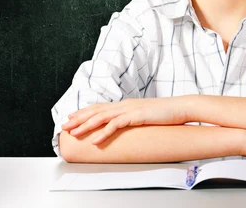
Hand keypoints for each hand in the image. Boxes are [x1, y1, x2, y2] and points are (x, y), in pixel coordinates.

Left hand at [61, 97, 188, 144]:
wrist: (181, 107)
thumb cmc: (166, 114)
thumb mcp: (146, 116)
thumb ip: (134, 119)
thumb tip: (125, 127)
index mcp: (127, 104)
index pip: (101, 106)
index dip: (85, 112)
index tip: (72, 117)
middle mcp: (125, 104)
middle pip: (97, 110)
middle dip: (79, 118)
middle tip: (64, 125)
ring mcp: (130, 109)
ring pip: (102, 116)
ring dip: (86, 125)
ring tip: (74, 133)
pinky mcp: (137, 116)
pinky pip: (116, 125)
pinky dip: (103, 132)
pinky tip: (95, 140)